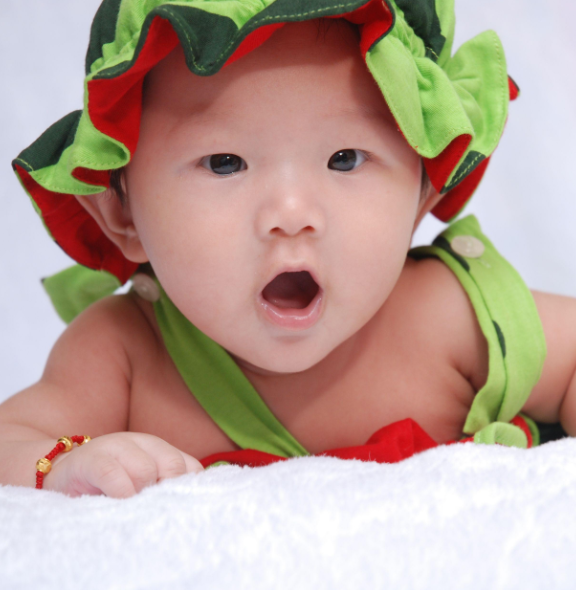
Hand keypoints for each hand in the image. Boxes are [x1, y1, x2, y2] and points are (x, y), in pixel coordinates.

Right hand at [43, 432, 202, 497]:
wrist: (61, 472)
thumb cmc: (110, 482)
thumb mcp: (142, 481)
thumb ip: (166, 485)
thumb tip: (194, 502)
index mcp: (160, 449)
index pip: (191, 467)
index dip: (187, 491)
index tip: (177, 509)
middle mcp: (143, 442)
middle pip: (173, 466)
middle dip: (165, 492)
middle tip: (150, 509)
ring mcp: (116, 446)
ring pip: (145, 470)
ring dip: (139, 494)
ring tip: (128, 506)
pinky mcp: (90, 459)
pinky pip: (113, 474)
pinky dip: (120, 492)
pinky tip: (116, 503)